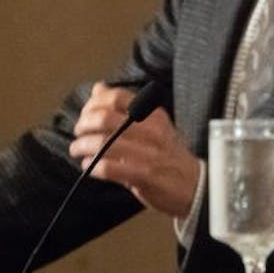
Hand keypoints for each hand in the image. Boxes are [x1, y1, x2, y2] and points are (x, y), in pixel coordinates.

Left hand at [69, 81, 198, 217]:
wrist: (195, 183)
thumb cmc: (168, 154)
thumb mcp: (153, 124)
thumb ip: (125, 107)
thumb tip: (99, 88)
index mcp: (153, 114)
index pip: (116, 98)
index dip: (93, 105)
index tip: (86, 114)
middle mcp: (151, 130)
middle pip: (104, 118)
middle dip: (83, 126)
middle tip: (79, 133)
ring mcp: (148, 153)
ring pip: (102, 144)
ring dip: (82, 147)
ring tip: (78, 150)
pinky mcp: (143, 175)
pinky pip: (107, 168)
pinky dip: (91, 167)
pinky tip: (90, 167)